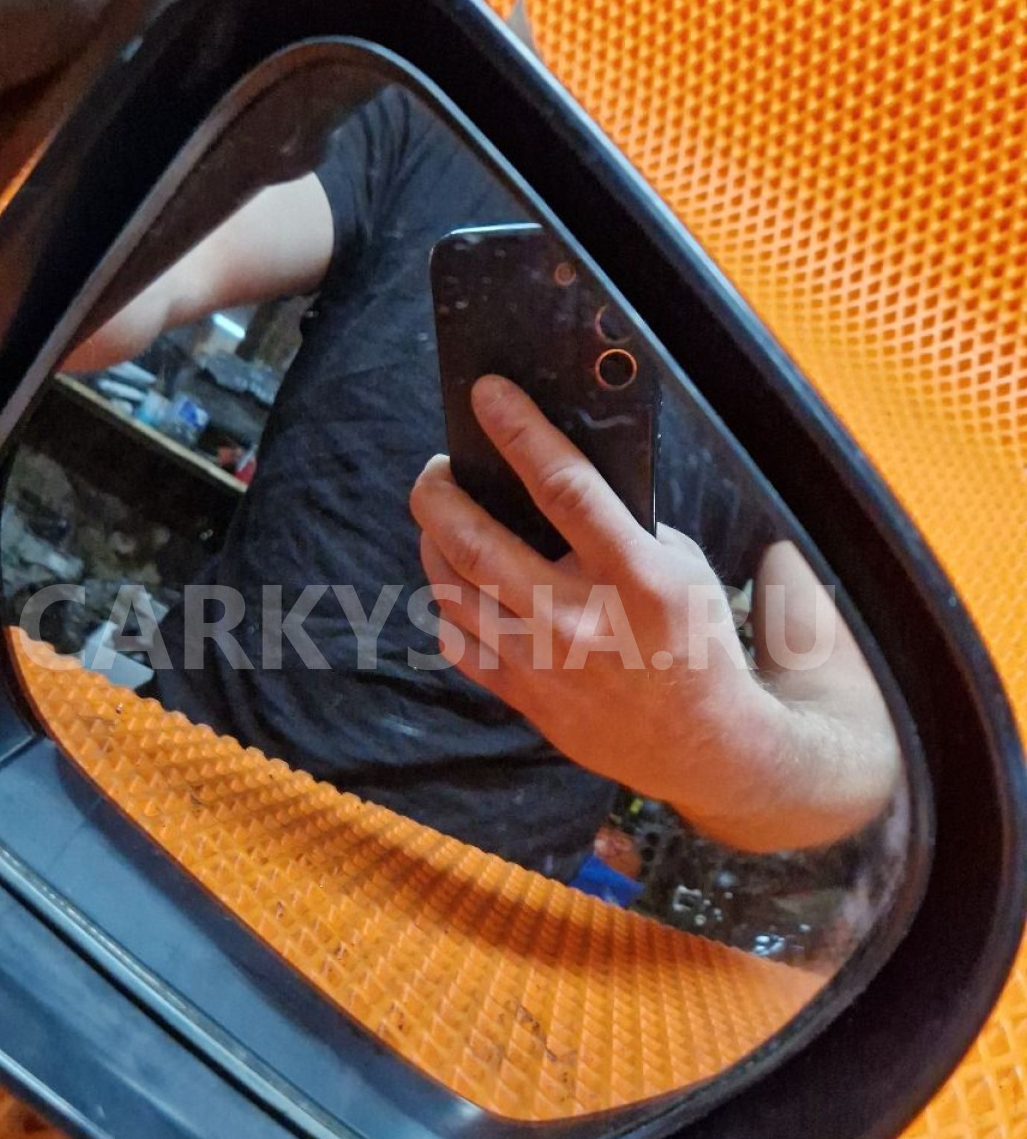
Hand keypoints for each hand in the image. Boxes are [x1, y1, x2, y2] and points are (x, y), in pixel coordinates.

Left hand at [410, 376, 897, 851]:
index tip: (485, 393)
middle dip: (439, 492)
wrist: (705, 744)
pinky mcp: (524, 699)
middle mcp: (580, 621)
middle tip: (436, 468)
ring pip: (453, 592)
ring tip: (441, 519)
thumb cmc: (696, 641)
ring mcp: (545, 666)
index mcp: (635, 578)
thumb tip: (552, 476)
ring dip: (434, 543)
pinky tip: (457, 584)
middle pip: (476, 543)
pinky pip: (458, 643)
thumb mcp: (683, 566)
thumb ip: (623, 525)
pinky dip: (448, 606)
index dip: (517, 430)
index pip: (563, 486)